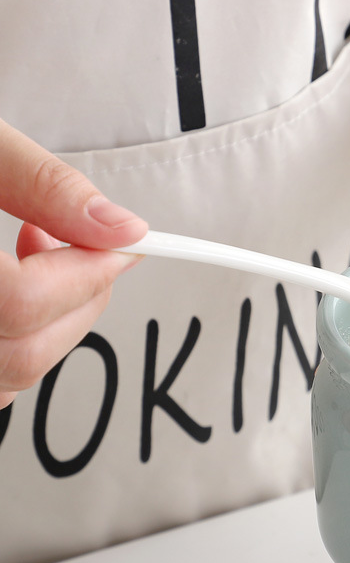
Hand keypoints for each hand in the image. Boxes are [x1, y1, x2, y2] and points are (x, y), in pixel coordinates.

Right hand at [0, 119, 148, 407]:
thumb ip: (41, 186)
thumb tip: (120, 228)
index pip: (21, 300)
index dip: (88, 273)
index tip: (125, 243)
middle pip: (21, 350)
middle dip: (80, 299)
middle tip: (87, 245)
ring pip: (7, 376)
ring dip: (53, 324)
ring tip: (39, 255)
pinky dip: (18, 344)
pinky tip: (12, 291)